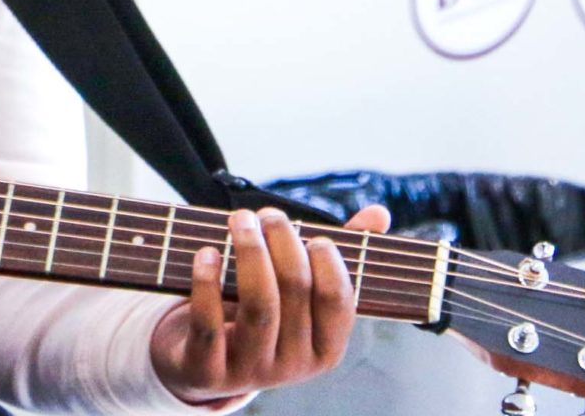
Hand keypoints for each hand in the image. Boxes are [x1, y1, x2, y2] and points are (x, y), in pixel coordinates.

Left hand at [149, 205, 391, 406]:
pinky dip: (208, 282)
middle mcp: (292, 365)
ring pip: (258, 304)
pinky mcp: (207, 370)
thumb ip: (337, 257)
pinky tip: (207, 252)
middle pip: (295, 290)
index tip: (313, 234)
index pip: (338, 300)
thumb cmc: (263, 317)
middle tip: (266, 214)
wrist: (204, 366)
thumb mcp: (300, 295)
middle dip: (282, 240)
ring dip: (250, 251)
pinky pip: (209, 324)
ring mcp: (249, 370)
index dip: (328, 261)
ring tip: (241, 219)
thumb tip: (379, 214)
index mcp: (324, 348)